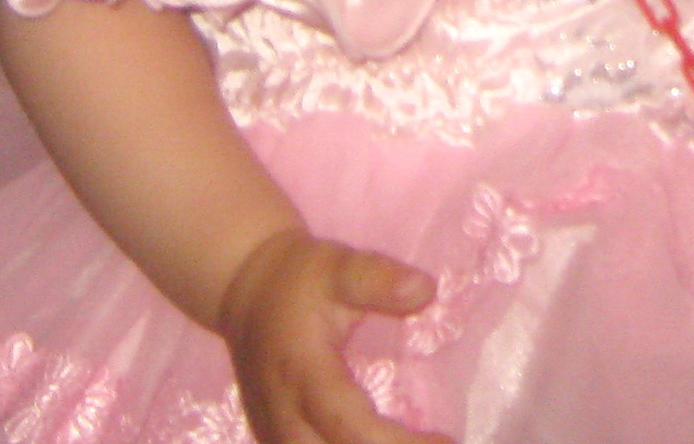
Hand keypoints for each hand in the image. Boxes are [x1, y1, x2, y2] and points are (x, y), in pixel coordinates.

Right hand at [216, 226, 448, 443]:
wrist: (246, 290)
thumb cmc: (299, 278)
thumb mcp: (339, 267)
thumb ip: (378, 280)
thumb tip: (425, 290)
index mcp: (302, 377)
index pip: (350, 428)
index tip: (446, 443)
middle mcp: (284, 418)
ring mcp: (275, 435)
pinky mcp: (276, 440)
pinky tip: (385, 443)